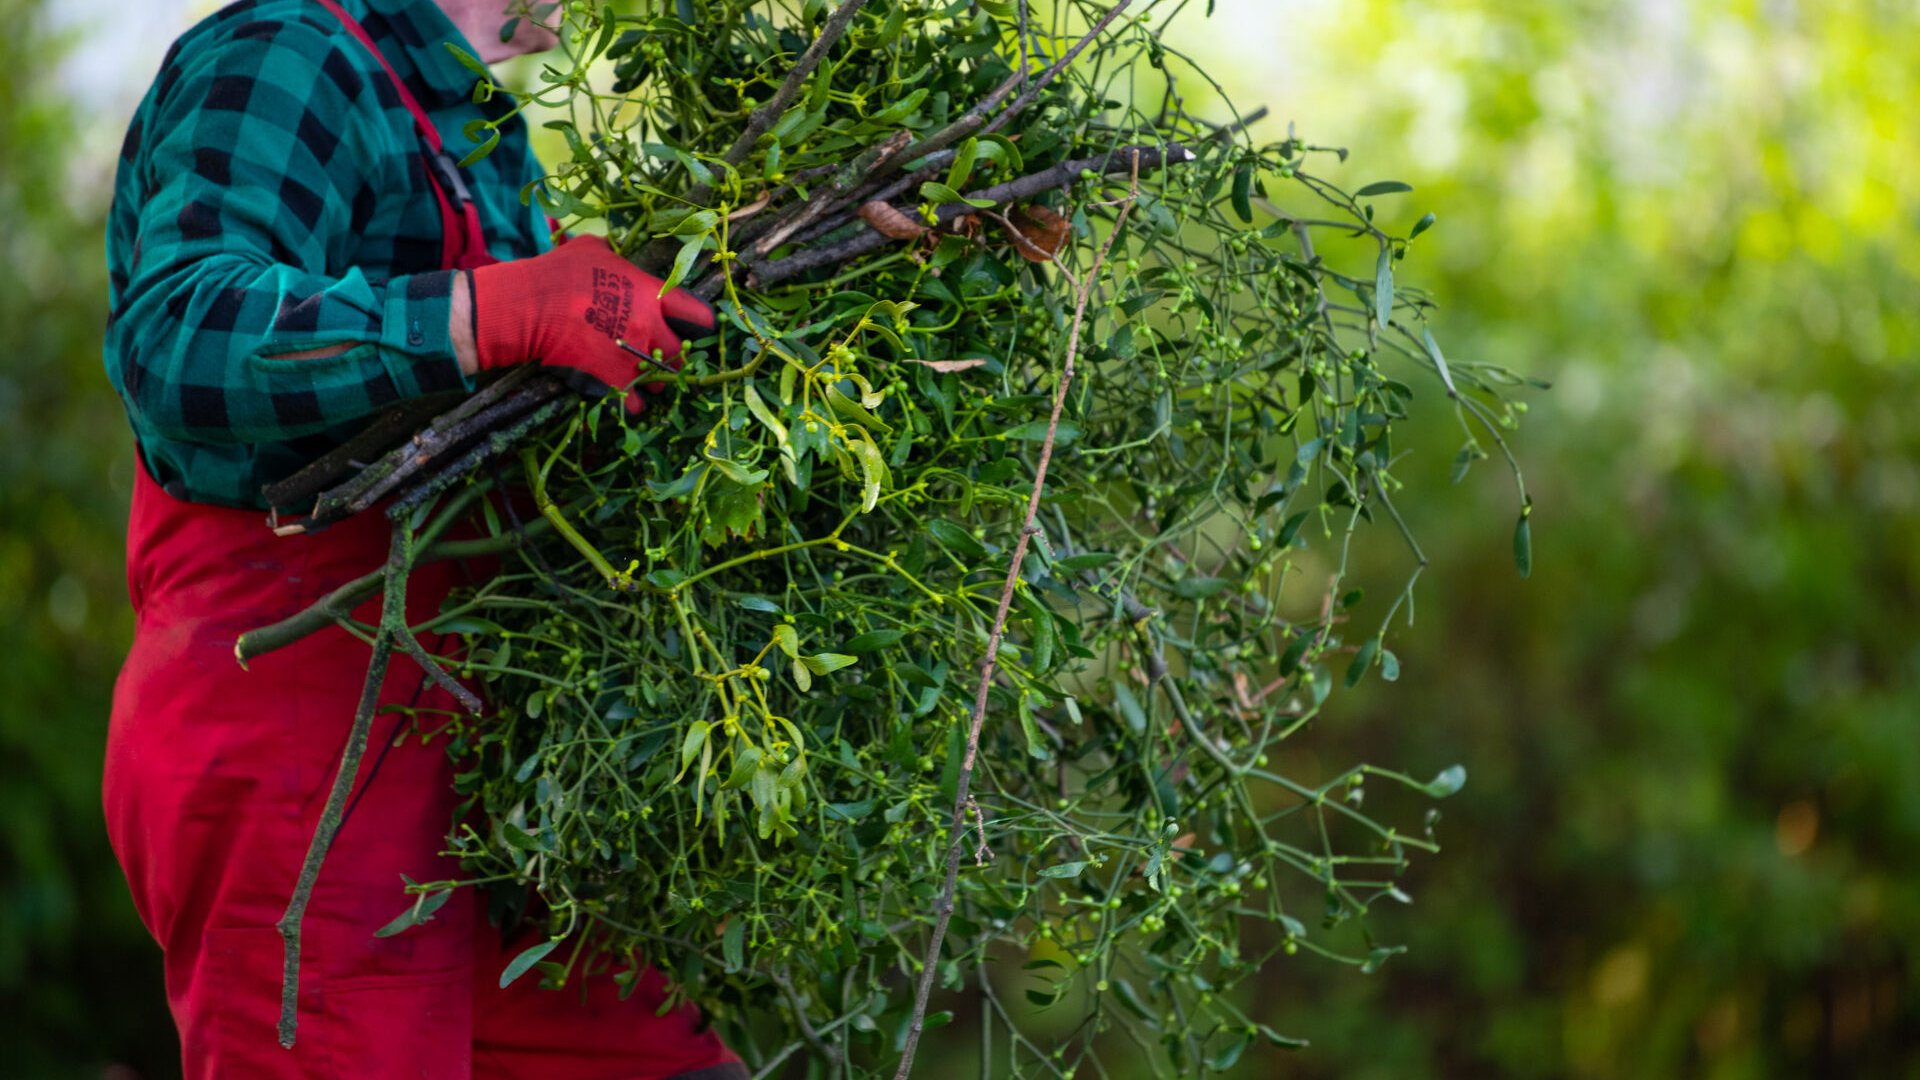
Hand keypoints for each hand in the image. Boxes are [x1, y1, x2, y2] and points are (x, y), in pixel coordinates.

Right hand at [465, 236, 714, 413]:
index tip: (700, 327)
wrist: (532, 305)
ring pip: (662, 379)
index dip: (701, 321)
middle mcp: (649, 327)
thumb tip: (612, 250)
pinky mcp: (613, 378)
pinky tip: (631, 400)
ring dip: (656, 380)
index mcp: (651, 295)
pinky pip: (636, 401)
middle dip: (674, 356)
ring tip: (644, 377)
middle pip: (680, 352)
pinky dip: (635, 403)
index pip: (696, 313)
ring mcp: (633, 355)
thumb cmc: (560, 271)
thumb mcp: (591, 249)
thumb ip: (612, 253)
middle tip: (662, 355)